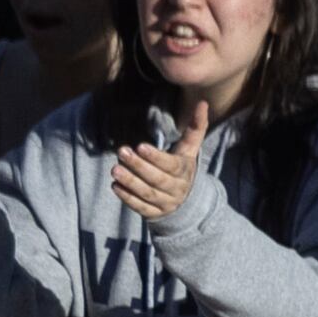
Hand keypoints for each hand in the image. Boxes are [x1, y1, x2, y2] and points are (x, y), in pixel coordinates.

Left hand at [110, 93, 215, 219]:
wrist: (186, 201)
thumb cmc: (181, 167)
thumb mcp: (189, 149)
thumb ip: (196, 127)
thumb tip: (203, 102)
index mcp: (184, 172)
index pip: (171, 165)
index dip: (156, 157)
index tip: (140, 146)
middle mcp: (176, 189)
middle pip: (158, 179)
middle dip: (139, 167)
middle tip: (121, 152)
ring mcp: (165, 203)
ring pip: (148, 194)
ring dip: (130, 182)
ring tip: (115, 169)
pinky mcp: (153, 213)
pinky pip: (140, 207)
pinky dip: (128, 198)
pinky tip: (115, 185)